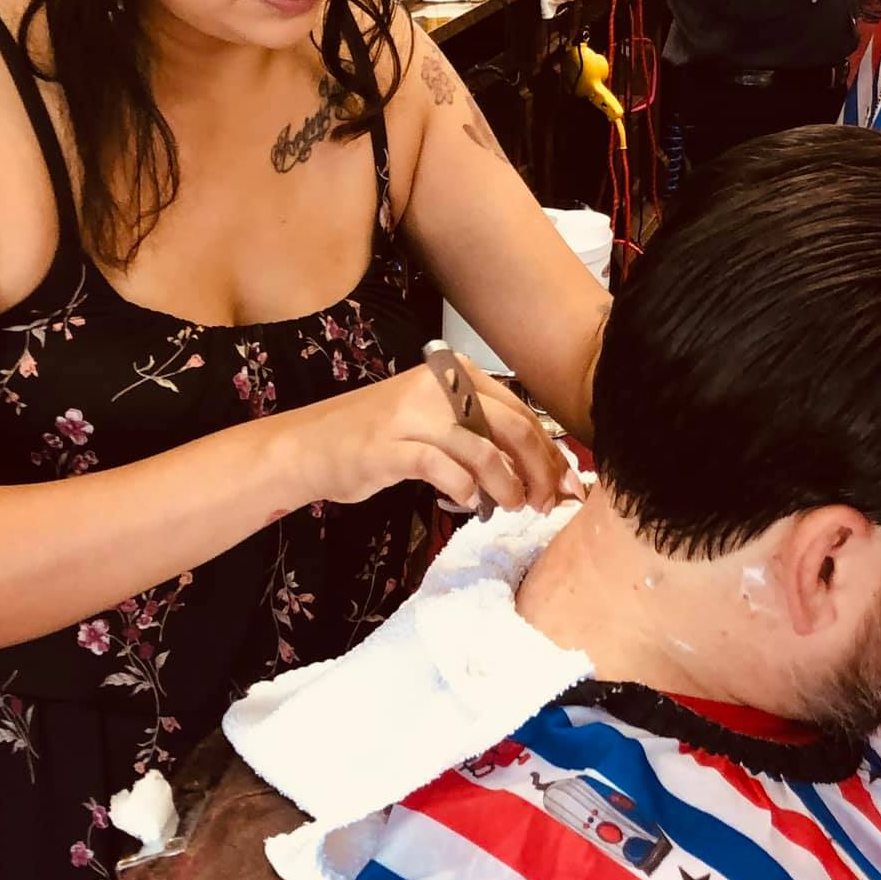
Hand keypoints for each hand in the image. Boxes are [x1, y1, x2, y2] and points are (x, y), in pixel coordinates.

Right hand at [283, 361, 577, 517]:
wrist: (310, 446)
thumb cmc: (380, 438)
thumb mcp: (436, 423)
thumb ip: (484, 435)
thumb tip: (544, 469)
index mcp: (455, 372)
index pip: (522, 412)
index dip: (552, 453)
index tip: (569, 485)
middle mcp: (438, 385)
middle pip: (514, 428)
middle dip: (541, 471)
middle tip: (548, 504)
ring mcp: (413, 414)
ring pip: (486, 451)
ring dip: (508, 486)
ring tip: (511, 507)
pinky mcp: (392, 446)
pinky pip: (447, 471)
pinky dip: (467, 492)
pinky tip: (467, 503)